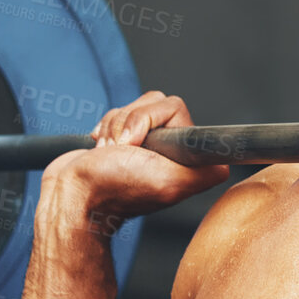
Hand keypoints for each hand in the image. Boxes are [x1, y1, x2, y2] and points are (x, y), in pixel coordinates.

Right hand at [42, 91, 230, 219]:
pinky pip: (119, 113)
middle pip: (154, 102)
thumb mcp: (169, 181)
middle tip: (124, 150)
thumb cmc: (113, 188)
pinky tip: (103, 150)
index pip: (175, 109)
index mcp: (190, 160)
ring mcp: (151, 144)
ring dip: (115, 127)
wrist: (73, 196)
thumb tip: (225, 166)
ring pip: (134, 108)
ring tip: (111, 154)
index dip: (152, 122)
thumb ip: (203, 171)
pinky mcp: (129, 138)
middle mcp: (175, 151)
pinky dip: (105, 129)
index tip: (142, 148)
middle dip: (130, 123)